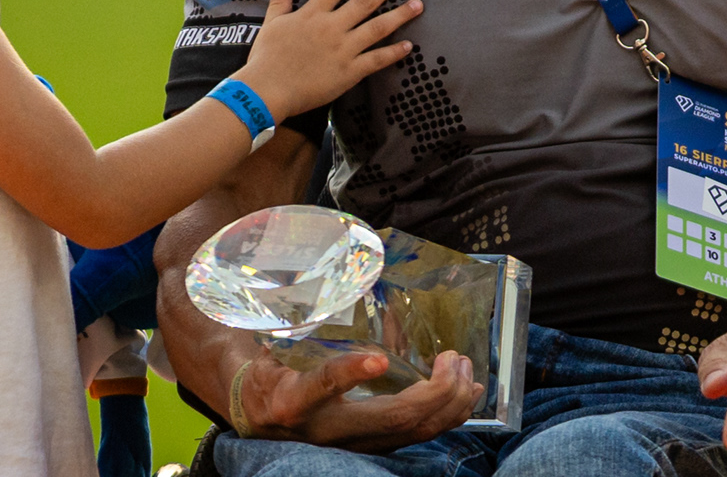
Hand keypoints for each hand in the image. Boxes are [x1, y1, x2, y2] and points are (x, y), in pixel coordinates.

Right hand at [221, 339, 480, 445]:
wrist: (259, 415)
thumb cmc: (271, 372)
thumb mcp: (275, 347)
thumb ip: (303, 322)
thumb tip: (341, 280)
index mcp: (293, 399)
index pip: (321, 387)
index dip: (349, 373)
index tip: (378, 358)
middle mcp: (326, 429)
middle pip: (389, 419)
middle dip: (433, 391)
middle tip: (454, 357)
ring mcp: (353, 443)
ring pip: (411, 432)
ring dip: (449, 402)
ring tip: (466, 369)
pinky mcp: (371, 445)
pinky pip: (417, 436)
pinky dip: (448, 415)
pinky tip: (467, 392)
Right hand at [232, 0, 417, 120]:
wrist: (265, 92)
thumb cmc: (265, 60)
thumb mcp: (271, 25)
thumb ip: (280, 0)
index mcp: (312, 15)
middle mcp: (331, 28)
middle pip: (364, 2)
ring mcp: (342, 50)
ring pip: (377, 28)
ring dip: (399, 15)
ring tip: (419, 4)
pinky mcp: (348, 72)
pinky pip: (375, 60)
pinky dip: (393, 53)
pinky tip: (409, 45)